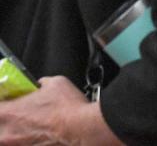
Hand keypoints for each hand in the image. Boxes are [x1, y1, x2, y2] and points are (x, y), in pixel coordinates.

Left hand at [0, 76, 120, 144]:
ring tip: (30, 127)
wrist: (82, 130)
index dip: (3, 104)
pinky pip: (23, 144)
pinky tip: (40, 134)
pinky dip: (27, 141)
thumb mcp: (56, 83)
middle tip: (18, 116)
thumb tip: (40, 85)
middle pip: (0, 126)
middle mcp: (6, 134)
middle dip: (6, 122)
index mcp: (8, 113)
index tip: (7, 102)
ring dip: (15, 133)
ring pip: (8, 139)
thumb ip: (41, 84)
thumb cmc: (67, 108)